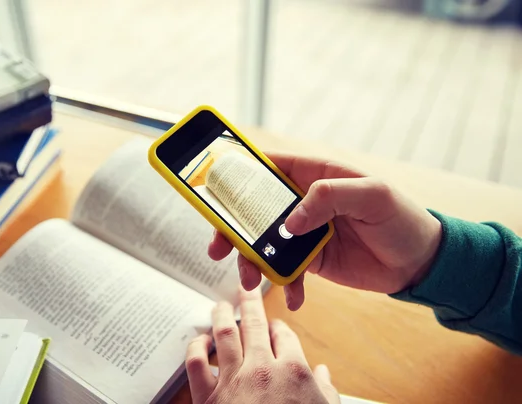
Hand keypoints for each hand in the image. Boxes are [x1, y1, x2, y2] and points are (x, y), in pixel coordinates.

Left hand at [186, 287, 339, 403]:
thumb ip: (326, 392)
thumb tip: (325, 374)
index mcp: (293, 370)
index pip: (283, 334)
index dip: (278, 326)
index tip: (274, 324)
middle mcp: (261, 368)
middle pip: (253, 323)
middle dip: (249, 301)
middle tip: (244, 286)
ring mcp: (232, 380)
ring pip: (223, 334)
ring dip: (220, 314)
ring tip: (219, 304)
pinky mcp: (207, 397)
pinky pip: (196, 363)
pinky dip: (195, 348)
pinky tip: (199, 341)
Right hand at [209, 153, 442, 309]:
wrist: (420, 263)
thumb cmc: (402, 218)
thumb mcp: (373, 196)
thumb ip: (329, 197)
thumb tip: (289, 222)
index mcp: (316, 175)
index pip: (270, 167)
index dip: (240, 173)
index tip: (214, 188)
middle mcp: (305, 202)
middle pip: (256, 209)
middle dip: (233, 227)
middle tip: (218, 246)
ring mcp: (306, 232)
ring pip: (265, 243)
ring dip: (251, 261)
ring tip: (249, 280)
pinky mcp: (312, 260)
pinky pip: (287, 270)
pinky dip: (285, 285)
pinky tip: (294, 298)